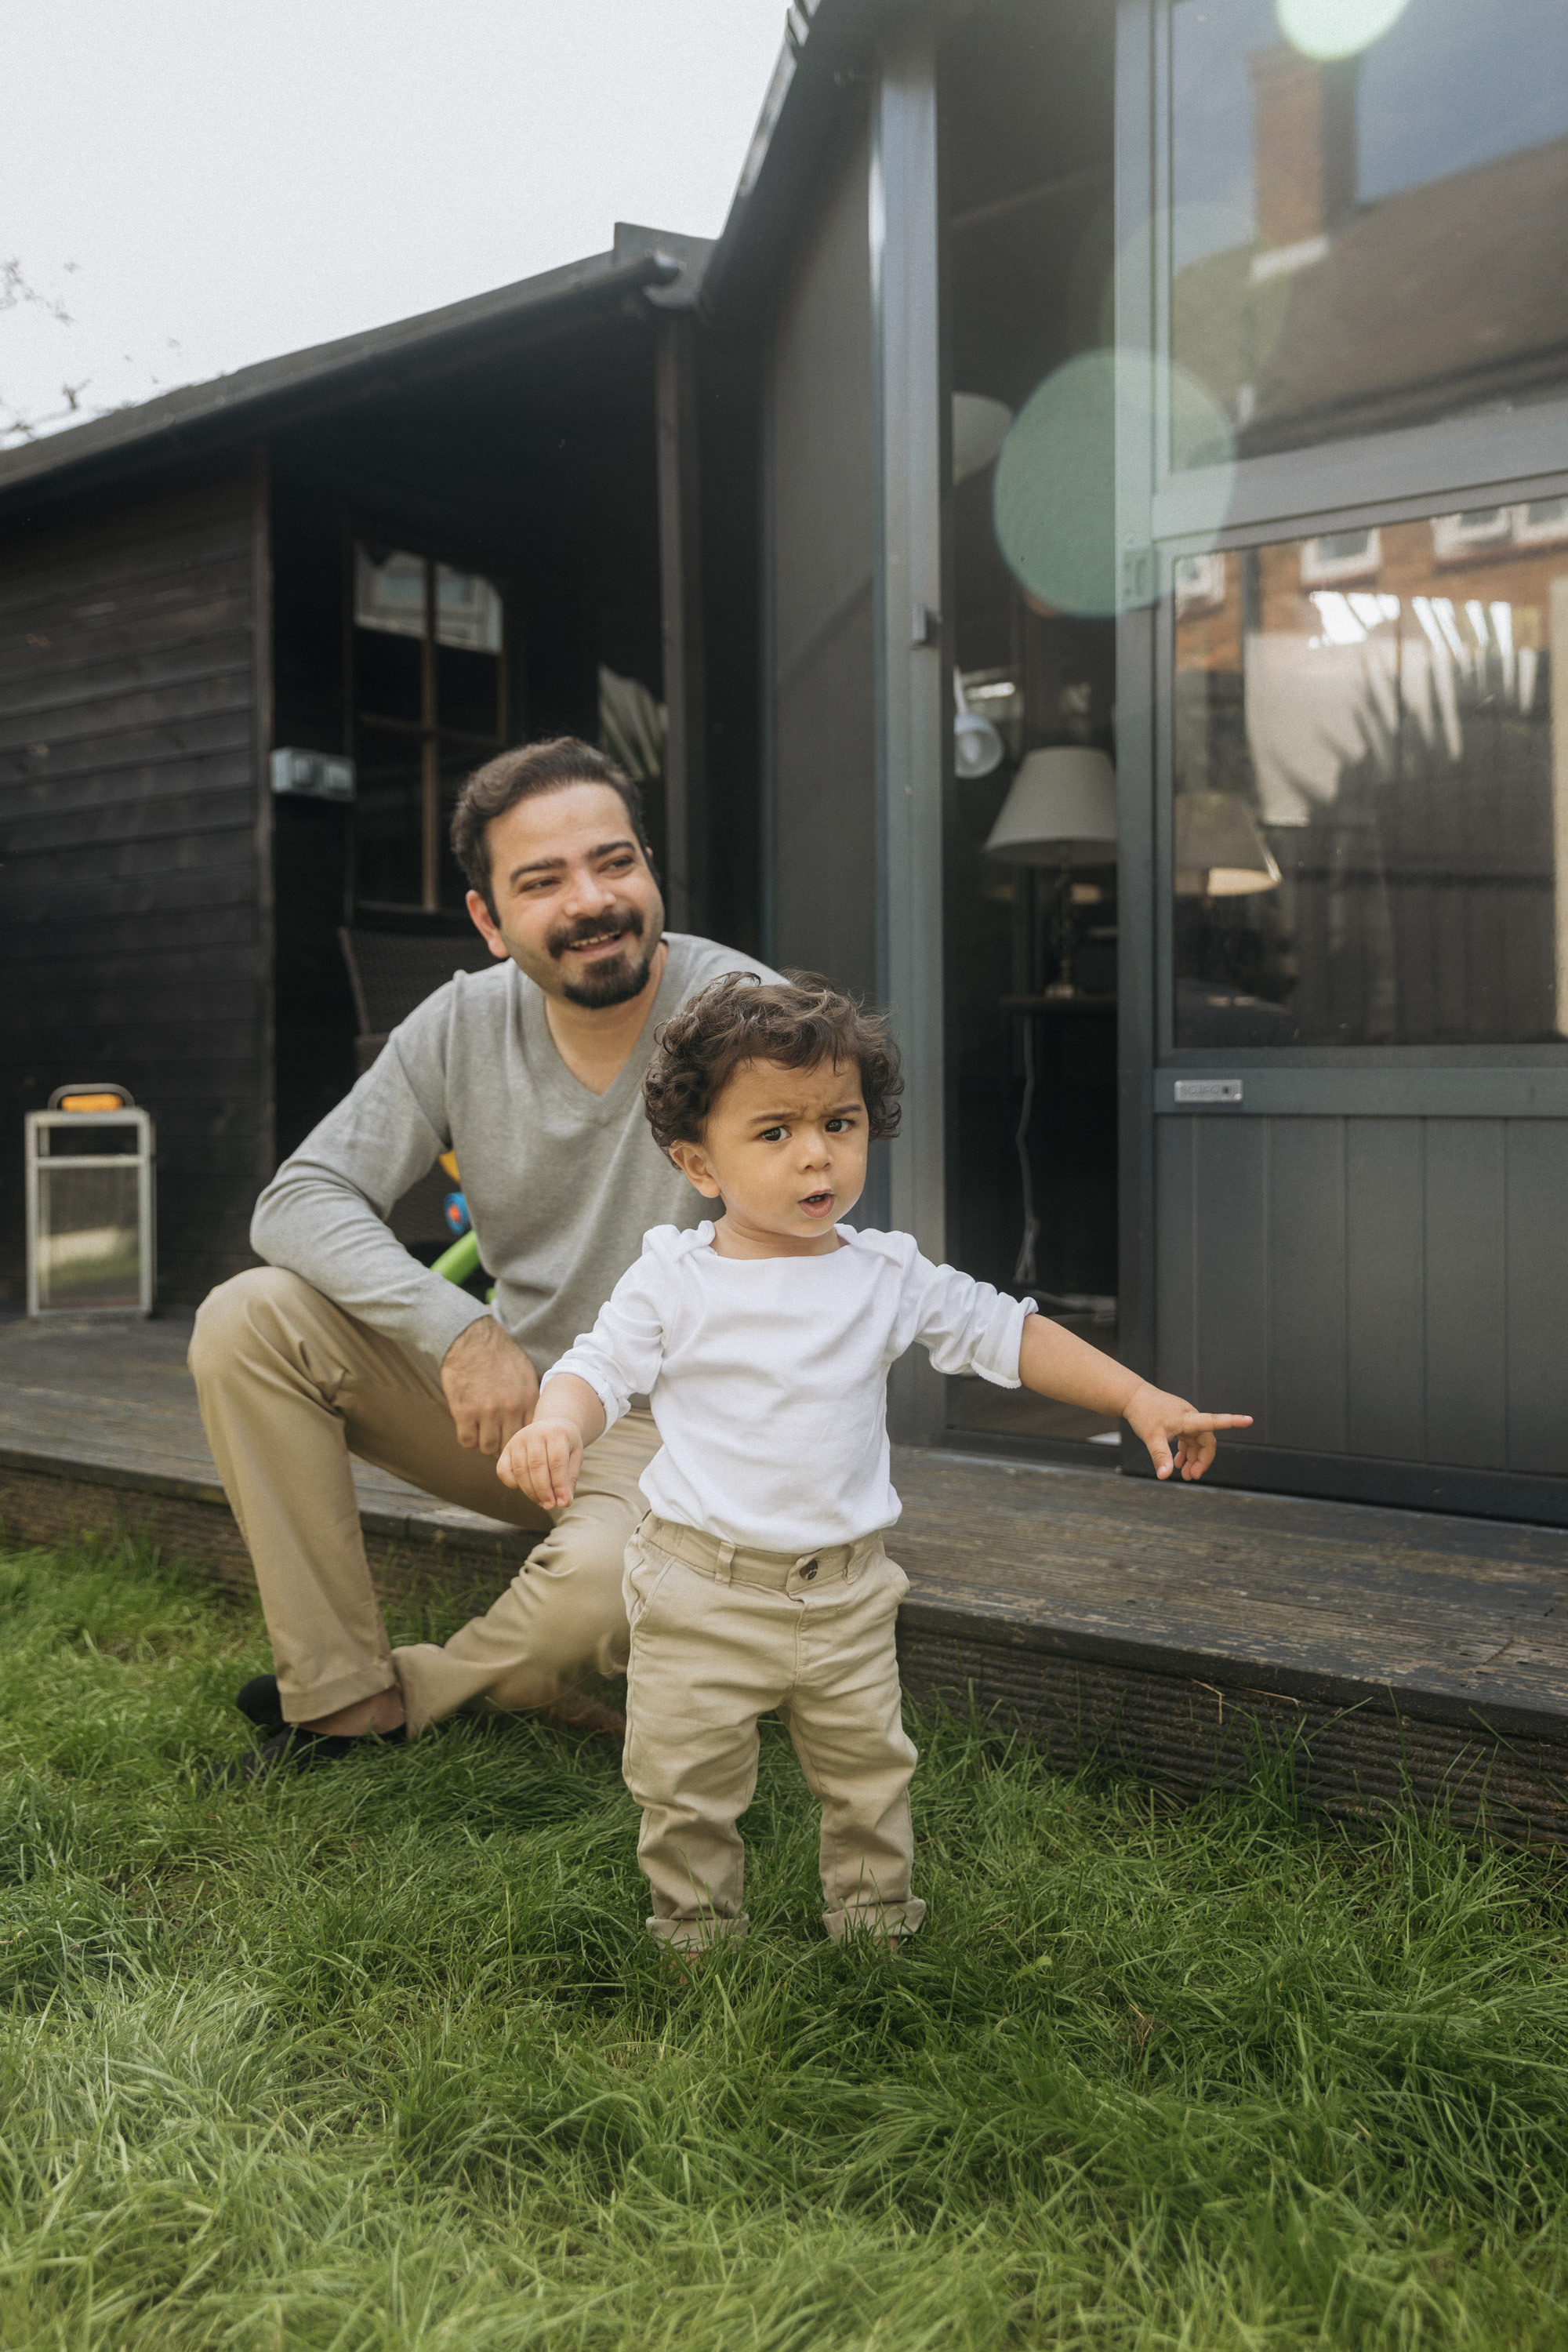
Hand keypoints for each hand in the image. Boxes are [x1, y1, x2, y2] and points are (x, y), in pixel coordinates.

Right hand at [440, 1316, 538, 1454]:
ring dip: (485, 1442)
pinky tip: (468, 1427)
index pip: (529, 1434)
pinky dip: (468, 1438)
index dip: (521, 1438)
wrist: (470, 1338)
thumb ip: (529, 1399)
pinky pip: (468, 1441)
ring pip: (489, 1447)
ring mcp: (486, 1411)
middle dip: (504, 1444)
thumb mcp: (525, 1373)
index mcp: (527, 1398)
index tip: (513, 1435)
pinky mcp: (464, 1411)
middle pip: (510, 1445)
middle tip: (496, 1436)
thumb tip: (534, 1423)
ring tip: (482, 1431)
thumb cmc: (498, 1354)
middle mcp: (510, 1408)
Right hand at [496, 1416, 583, 1510]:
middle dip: (544, 1490)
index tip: (563, 1502)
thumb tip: (564, 1503)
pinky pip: (503, 1470)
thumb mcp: (575, 1457)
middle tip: (551, 1505)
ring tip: (543, 1502)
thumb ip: (570, 1479)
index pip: (556, 1462)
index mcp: (555, 1433)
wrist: (552, 1425)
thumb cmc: (565, 1445)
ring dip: (531, 1491)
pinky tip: (527, 1489)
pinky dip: (512, 1483)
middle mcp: (534, 1434)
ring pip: (520, 1470)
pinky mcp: (506, 1449)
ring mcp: (517, 1440)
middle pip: (537, 1466)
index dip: (559, 1485)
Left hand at [1123, 1381, 1251, 1480]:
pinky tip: (1177, 1464)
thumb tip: (1165, 1476)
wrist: (1133, 1397)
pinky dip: (1185, 1453)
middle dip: (1202, 1460)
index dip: (1233, 1421)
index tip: (1249, 1420)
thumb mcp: (1152, 1437)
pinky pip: (1188, 1440)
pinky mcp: (1179, 1422)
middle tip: (1192, 1477)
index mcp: (1189, 1418)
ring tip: (1184, 1475)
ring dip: (1193, 1459)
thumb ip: (1160, 1457)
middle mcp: (1191, 1418)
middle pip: (1206, 1441)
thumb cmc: (1143, 1413)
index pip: (1215, 1421)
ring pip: (1197, 1443)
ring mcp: (1185, 1420)